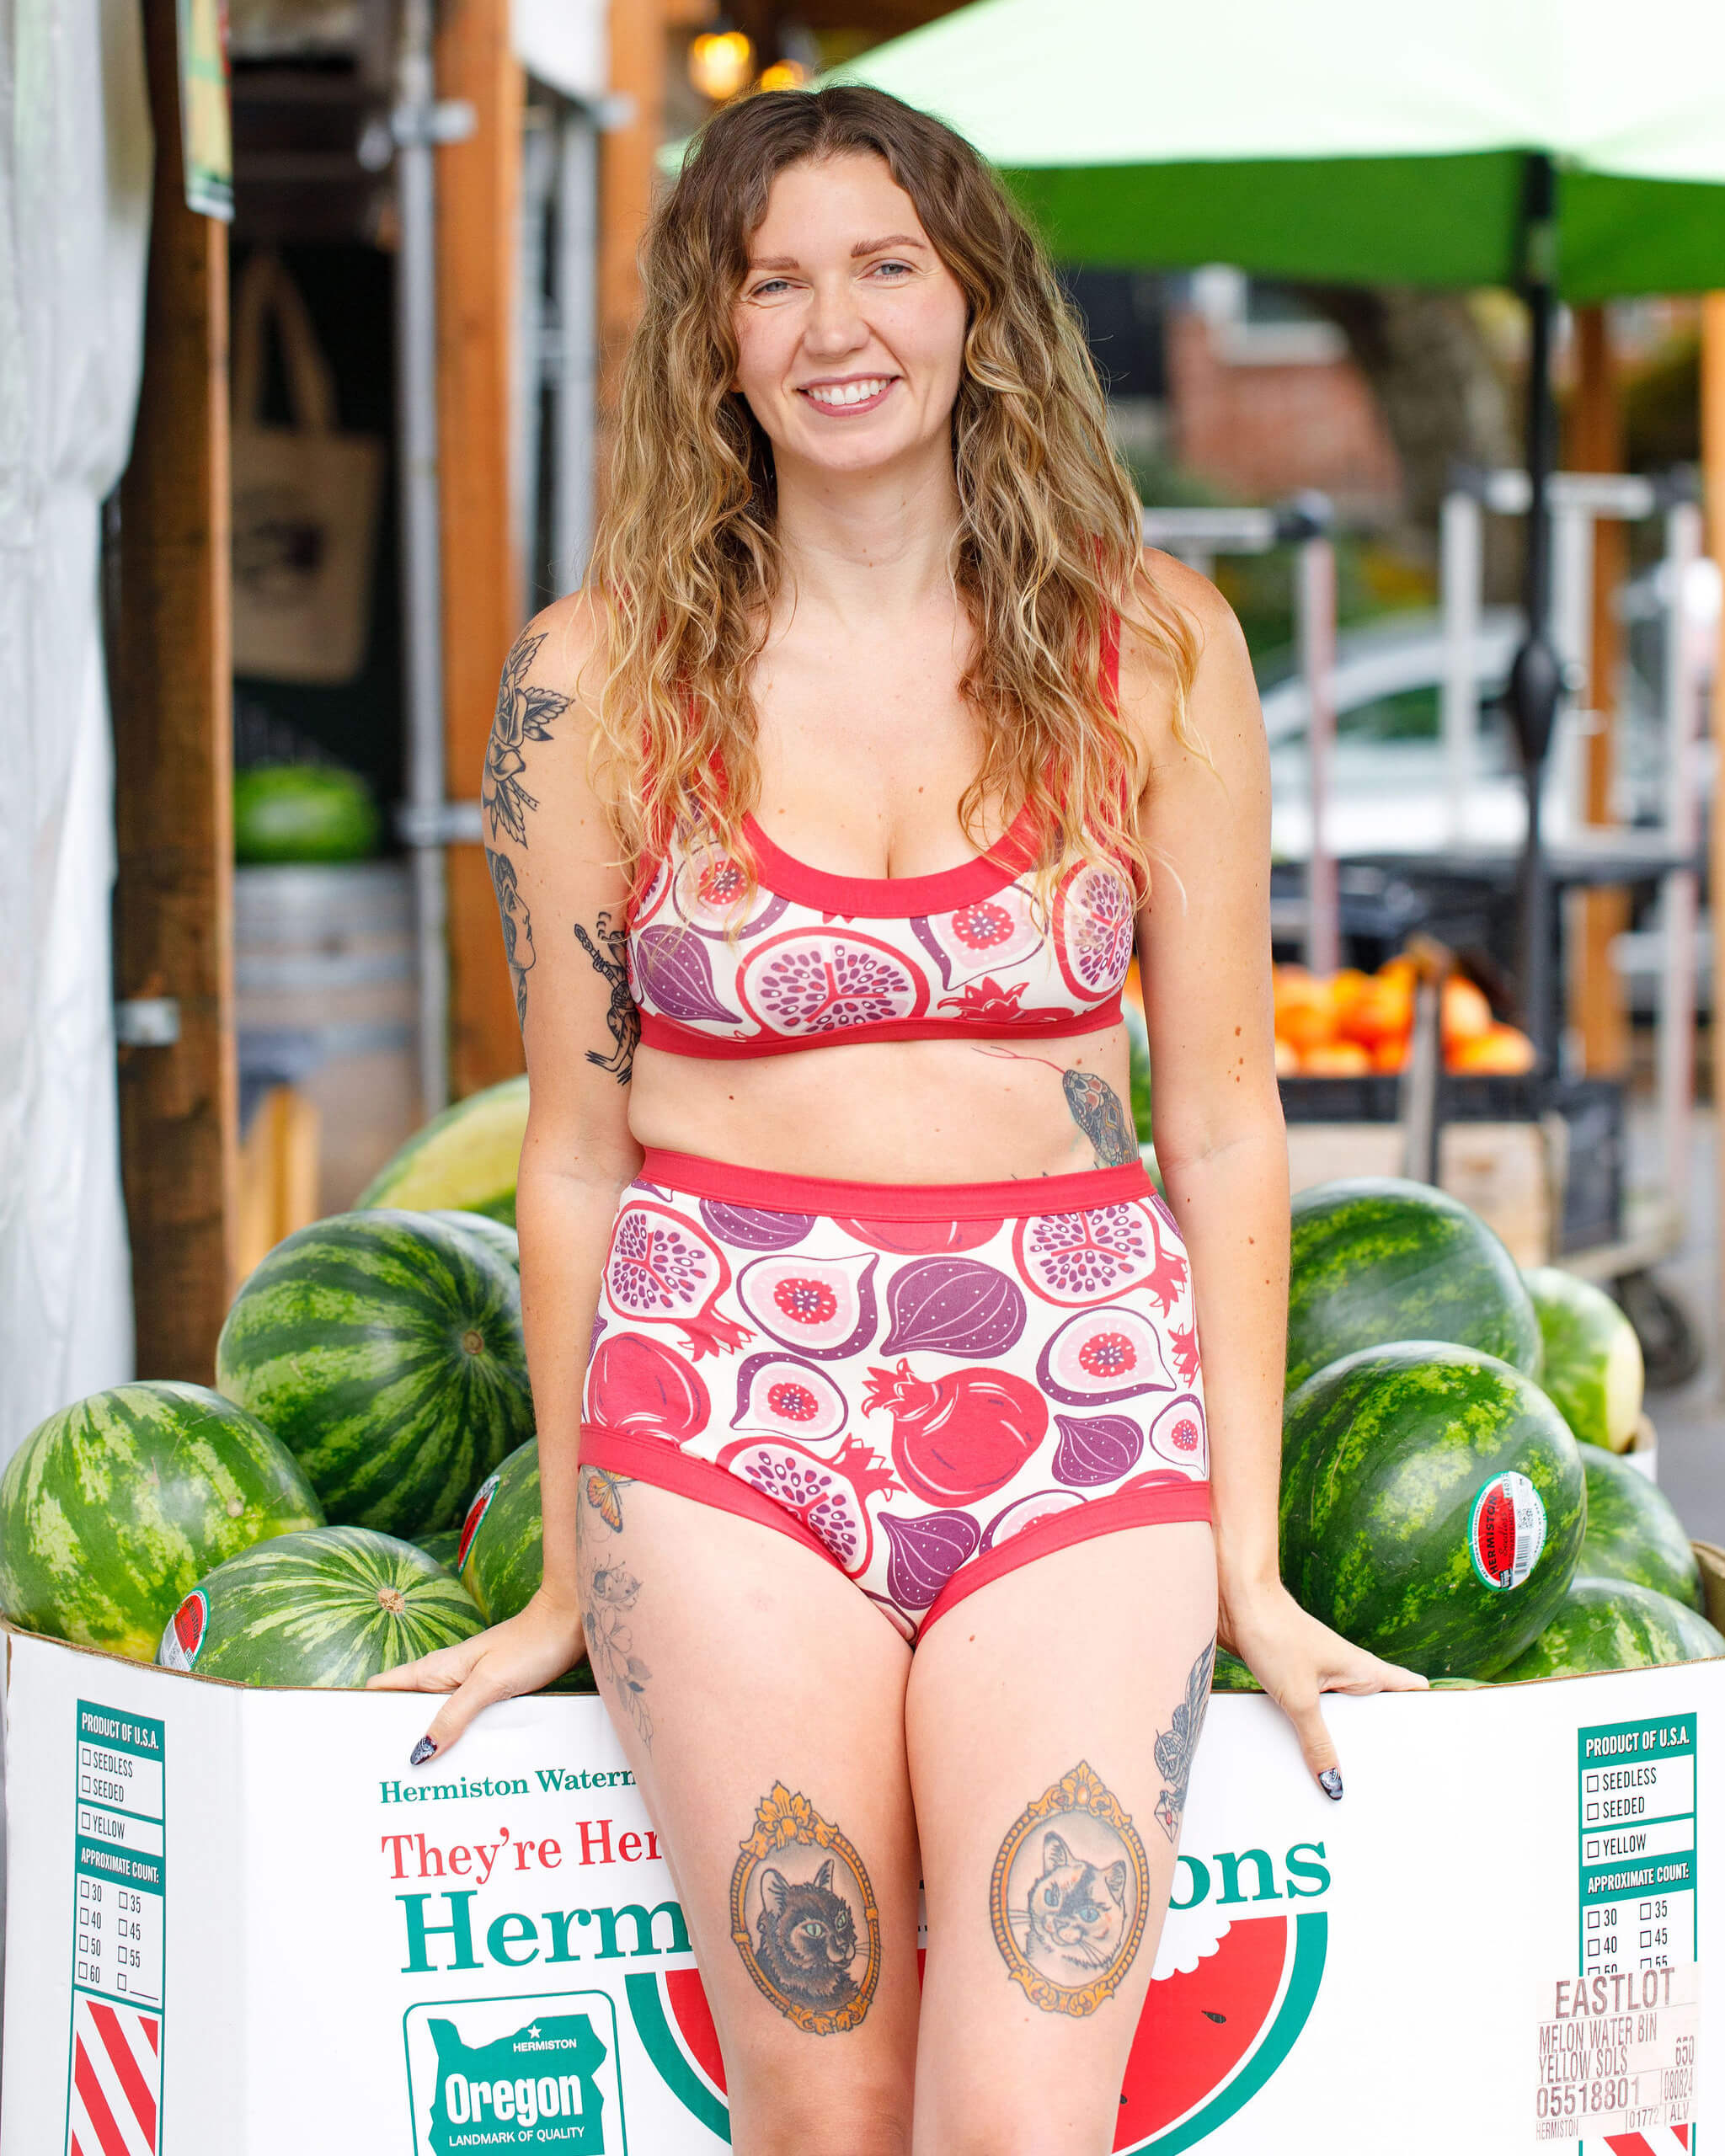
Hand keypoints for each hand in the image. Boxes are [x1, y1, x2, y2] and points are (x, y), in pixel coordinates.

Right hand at [367, 1588, 585, 1762]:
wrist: (570, 1622)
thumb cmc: (530, 1644)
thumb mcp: (488, 1684)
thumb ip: (453, 1715)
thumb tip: (418, 1752)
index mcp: (434, 1669)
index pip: (382, 1688)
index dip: (362, 1712)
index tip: (351, 1746)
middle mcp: (445, 1677)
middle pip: (406, 1711)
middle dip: (396, 1741)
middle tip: (389, 1783)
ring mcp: (468, 1686)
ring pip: (437, 1720)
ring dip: (432, 1746)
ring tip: (424, 1787)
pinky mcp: (491, 1693)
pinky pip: (465, 1722)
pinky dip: (460, 1742)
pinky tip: (466, 1767)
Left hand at [1220, 1578, 1425, 1798]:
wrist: (1236, 1604)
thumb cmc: (1275, 1633)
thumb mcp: (1299, 1698)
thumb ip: (1317, 1741)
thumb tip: (1335, 1782)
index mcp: (1364, 1670)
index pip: (1409, 1689)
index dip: (1427, 1713)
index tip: (1440, 1743)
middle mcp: (1347, 1673)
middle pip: (1373, 1714)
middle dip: (1378, 1744)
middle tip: (1387, 1784)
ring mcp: (1322, 1676)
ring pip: (1339, 1718)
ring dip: (1339, 1742)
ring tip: (1342, 1782)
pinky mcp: (1295, 1680)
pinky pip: (1311, 1715)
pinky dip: (1310, 1734)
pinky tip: (1302, 1758)